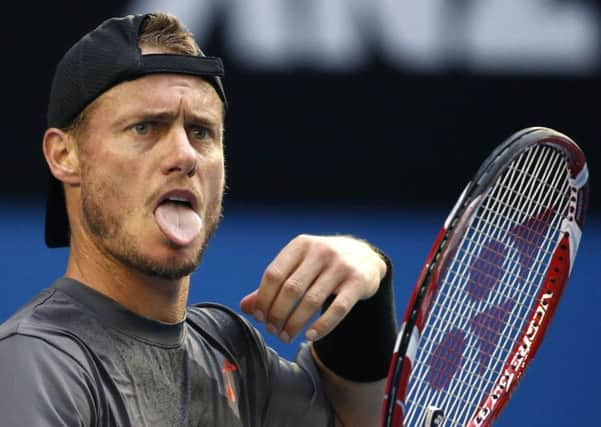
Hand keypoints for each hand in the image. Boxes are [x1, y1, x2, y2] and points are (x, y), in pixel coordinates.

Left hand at [240, 234, 386, 342]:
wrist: (365, 256)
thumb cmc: (322, 264)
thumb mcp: (299, 266)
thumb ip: (274, 284)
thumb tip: (245, 307)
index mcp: (301, 245)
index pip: (274, 274)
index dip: (263, 299)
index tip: (260, 318)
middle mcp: (321, 251)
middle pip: (291, 289)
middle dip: (278, 314)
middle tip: (273, 331)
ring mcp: (341, 266)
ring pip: (312, 301)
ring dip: (295, 323)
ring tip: (286, 337)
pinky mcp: (358, 282)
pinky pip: (337, 309)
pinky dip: (322, 326)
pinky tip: (310, 336)